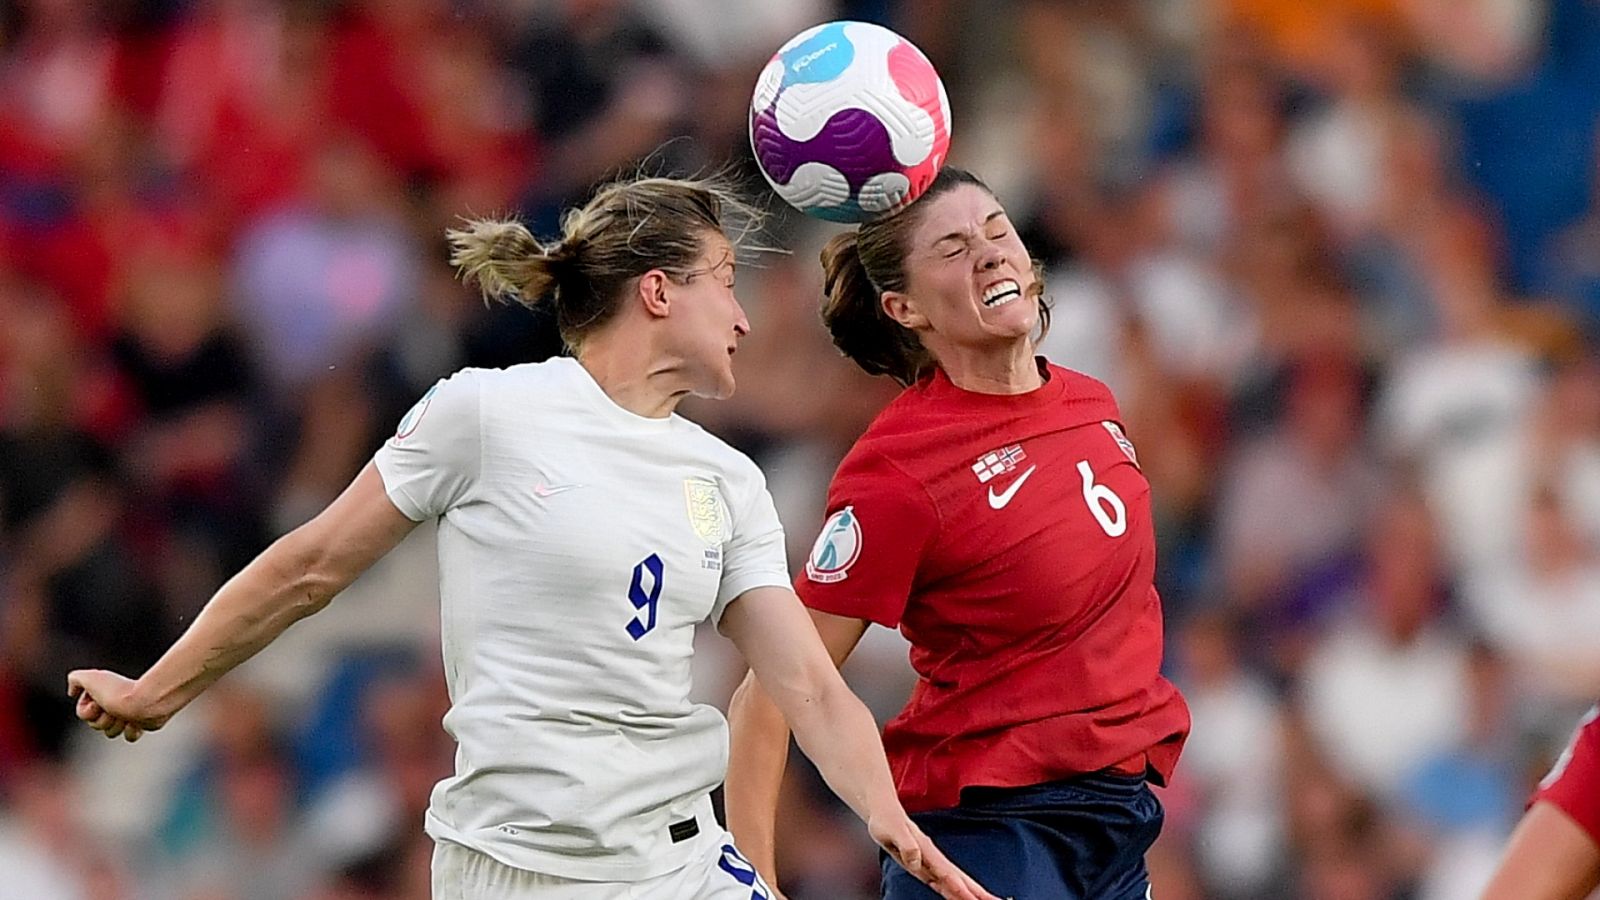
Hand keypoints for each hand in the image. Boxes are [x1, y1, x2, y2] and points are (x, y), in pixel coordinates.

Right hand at [66, 670, 168, 742]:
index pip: (83, 714)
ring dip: (116, 725)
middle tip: (112, 710)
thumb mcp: (89, 678)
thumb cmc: (119, 690)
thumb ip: (76, 679)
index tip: (97, 701)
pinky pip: (130, 736)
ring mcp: (129, 714)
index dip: (87, 711)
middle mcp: (115, 704)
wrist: (148, 700)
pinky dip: (131, 731)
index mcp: (103, 695)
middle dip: (102, 720)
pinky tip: (136, 722)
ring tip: (125, 714)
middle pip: (96, 725)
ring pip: (111, 733)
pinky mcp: (142, 723)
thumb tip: (73, 691)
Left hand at [869, 812, 1000, 899]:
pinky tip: (961, 898)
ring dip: (971, 893)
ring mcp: (931, 863)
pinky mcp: (926, 867)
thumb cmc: (886, 820)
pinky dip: (956, 892)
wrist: (884, 811)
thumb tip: (916, 860)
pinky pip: (944, 883)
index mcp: (927, 851)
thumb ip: (906, 844)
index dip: (957, 886)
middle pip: (960, 878)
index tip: (971, 898)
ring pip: (956, 882)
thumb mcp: (892, 830)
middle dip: (977, 892)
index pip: (946, 873)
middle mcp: (933, 858)